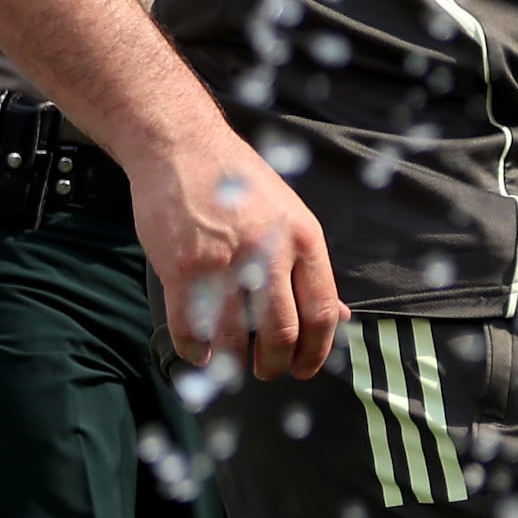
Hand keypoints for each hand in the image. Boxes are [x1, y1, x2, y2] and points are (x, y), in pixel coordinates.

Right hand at [133, 115, 343, 381]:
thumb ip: (308, 266)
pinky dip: (196, 351)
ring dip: (234, 362)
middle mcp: (267, 252)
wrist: (181, 146)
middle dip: (274, 364)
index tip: (305, 368)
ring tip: (231, 362)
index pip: (321, 313)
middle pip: (281, 333)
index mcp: (302, 239)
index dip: (316, 352)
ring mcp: (222, 262)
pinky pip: (190, 328)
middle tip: (266, 370)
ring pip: (235, 337)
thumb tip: (337, 315)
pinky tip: (198, 351)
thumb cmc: (235, 180)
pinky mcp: (181, 268)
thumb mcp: (289, 215)